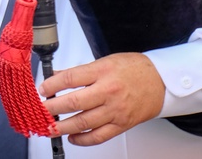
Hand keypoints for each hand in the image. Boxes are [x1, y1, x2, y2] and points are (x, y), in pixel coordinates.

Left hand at [40, 52, 164, 145]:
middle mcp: (108, 92)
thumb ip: (80, 71)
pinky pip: (99, 136)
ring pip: (84, 122)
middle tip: (40, 110)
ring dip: (63, 127)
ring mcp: (115, 110)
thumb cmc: (134, 69)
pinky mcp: (122, 124)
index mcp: (102, 72)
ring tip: (50, 127)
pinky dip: (83, 140)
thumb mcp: (104, 61)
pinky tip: (72, 138)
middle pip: (73, 102)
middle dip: (52, 108)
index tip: (41, 89)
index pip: (70, 79)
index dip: (51, 85)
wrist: (161, 81)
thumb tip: (56, 76)